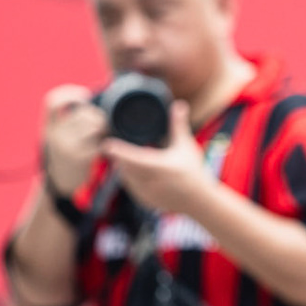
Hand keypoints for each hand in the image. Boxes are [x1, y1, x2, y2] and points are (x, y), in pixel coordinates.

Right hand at [41, 84, 105, 197]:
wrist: (63, 185)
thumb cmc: (66, 155)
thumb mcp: (57, 137)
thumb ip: (67, 120)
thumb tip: (98, 94)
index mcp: (48, 128)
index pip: (52, 102)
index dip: (69, 94)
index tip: (83, 95)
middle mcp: (55, 136)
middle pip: (84, 112)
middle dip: (96, 116)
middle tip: (100, 125)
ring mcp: (68, 146)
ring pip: (96, 124)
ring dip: (104, 128)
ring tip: (102, 138)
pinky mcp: (82, 157)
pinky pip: (102, 140)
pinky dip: (106, 143)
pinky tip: (103, 149)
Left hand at [100, 101, 210, 216]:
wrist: (198, 201)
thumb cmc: (193, 171)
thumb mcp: (185, 146)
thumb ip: (178, 125)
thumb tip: (180, 104)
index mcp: (160, 166)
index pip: (134, 158)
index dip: (119, 151)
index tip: (107, 143)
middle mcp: (152, 181)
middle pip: (126, 168)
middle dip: (118, 157)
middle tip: (112, 147)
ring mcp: (148, 193)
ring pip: (126, 178)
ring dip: (123, 168)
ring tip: (122, 159)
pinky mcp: (145, 201)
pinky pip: (131, 188)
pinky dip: (129, 179)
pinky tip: (131, 172)